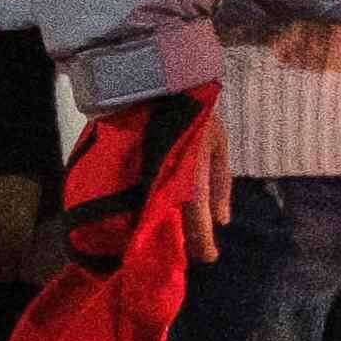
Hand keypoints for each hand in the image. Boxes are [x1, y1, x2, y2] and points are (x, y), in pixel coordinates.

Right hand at [106, 86, 230, 266]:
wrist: (152, 81)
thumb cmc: (193, 112)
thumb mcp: (217, 143)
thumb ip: (220, 183)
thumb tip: (223, 222)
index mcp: (188, 175)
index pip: (196, 221)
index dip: (202, 244)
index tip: (208, 259)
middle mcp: (162, 181)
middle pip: (169, 223)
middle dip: (178, 241)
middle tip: (185, 253)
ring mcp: (137, 179)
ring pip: (148, 215)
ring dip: (156, 229)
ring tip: (164, 238)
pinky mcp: (117, 173)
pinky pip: (129, 201)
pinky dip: (137, 212)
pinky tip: (142, 218)